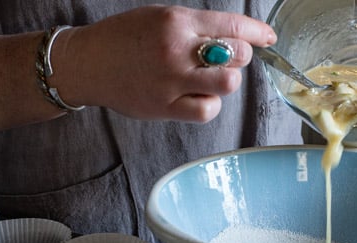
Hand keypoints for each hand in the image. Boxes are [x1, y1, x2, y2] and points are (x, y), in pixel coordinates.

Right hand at [55, 5, 276, 121]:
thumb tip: (236, 39)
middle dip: (240, 56)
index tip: (268, 37)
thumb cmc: (124, 38)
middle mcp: (176, 50)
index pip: (233, 25)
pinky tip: (198, 96)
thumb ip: (197, 28)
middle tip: (225, 59)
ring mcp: (171, 82)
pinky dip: (210, 103)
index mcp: (177, 22)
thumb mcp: (160, 18)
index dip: (258, 32)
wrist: (88, 64)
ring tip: (209, 79)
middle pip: (237, 55)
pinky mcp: (165, 108)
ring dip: (226, 81)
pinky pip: (207, 110)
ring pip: (227, 84)